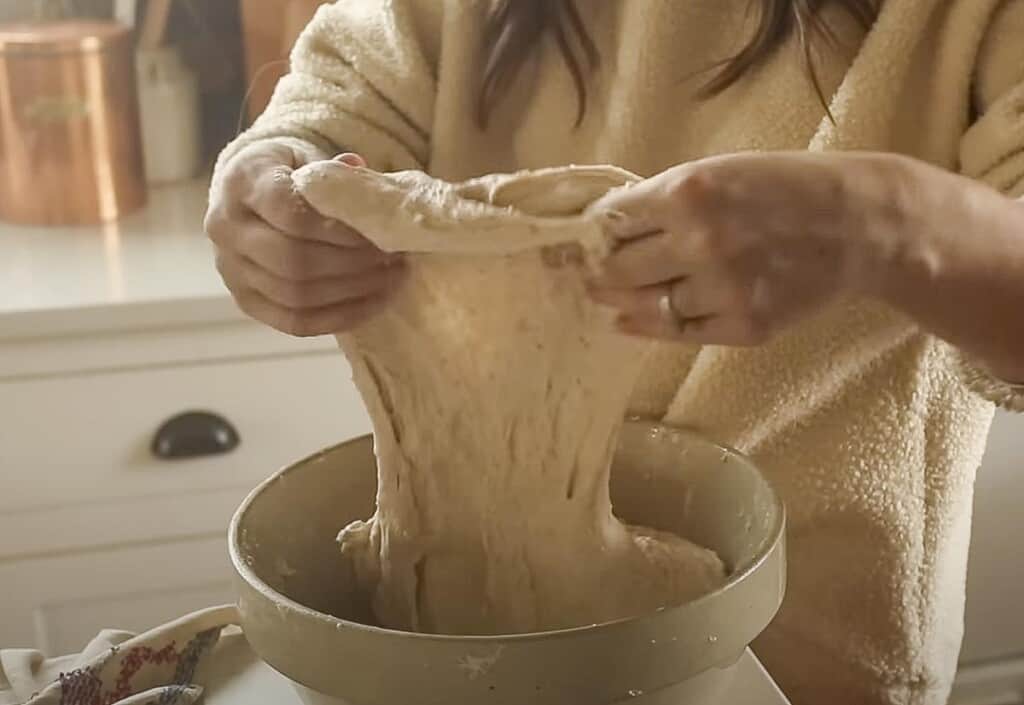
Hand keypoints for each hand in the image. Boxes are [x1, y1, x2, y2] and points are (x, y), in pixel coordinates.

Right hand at [204, 141, 405, 335]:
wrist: (248, 193)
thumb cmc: (288, 171)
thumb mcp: (309, 157)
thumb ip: (337, 173)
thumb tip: (367, 184)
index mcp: (242, 182)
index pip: (292, 215)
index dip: (341, 231)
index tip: (379, 233)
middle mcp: (226, 228)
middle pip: (293, 260)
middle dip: (353, 264)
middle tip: (393, 259)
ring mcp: (231, 270)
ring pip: (296, 295)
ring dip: (353, 291)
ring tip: (391, 278)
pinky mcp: (246, 301)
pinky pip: (296, 321)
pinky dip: (341, 317)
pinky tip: (374, 302)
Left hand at [586, 152, 905, 344]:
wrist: (862, 225)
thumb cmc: (786, 187)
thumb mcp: (720, 171)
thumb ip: (663, 199)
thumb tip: (604, 227)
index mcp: (689, 192)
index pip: (611, 220)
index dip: (592, 232)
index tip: (583, 240)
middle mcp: (700, 242)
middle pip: (618, 269)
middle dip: (598, 270)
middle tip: (587, 272)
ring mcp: (722, 290)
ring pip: (643, 306)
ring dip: (619, 301)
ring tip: (607, 297)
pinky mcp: (744, 326)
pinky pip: (678, 332)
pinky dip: (647, 327)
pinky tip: (630, 322)